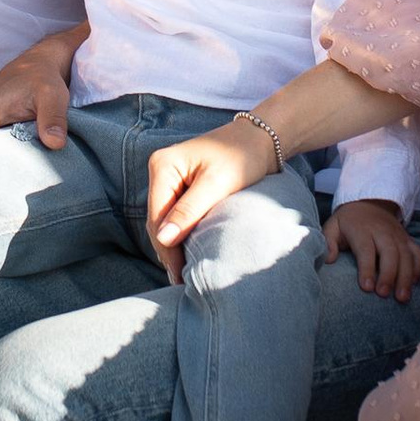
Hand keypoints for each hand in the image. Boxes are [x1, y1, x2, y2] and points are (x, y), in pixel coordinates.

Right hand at [144, 123, 270, 279]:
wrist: (261, 140)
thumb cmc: (241, 157)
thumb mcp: (217, 184)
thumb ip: (189, 211)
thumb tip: (163, 238)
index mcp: (163, 165)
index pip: (157, 215)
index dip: (166, 247)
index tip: (179, 274)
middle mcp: (160, 170)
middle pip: (158, 219)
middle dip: (168, 249)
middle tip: (181, 280)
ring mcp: (169, 178)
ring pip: (165, 220)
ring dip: (174, 244)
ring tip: (184, 273)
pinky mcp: (181, 186)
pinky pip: (176, 214)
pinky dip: (182, 234)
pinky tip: (188, 252)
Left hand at [322, 199, 419, 300]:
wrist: (369, 202)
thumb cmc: (348, 222)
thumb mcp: (333, 226)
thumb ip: (328, 242)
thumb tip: (328, 260)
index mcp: (362, 229)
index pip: (366, 249)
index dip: (367, 269)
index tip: (367, 288)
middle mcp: (383, 232)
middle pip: (390, 253)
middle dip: (388, 275)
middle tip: (384, 295)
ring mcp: (398, 236)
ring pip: (406, 255)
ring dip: (406, 277)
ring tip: (402, 297)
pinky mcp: (408, 240)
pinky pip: (418, 253)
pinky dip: (419, 268)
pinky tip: (415, 284)